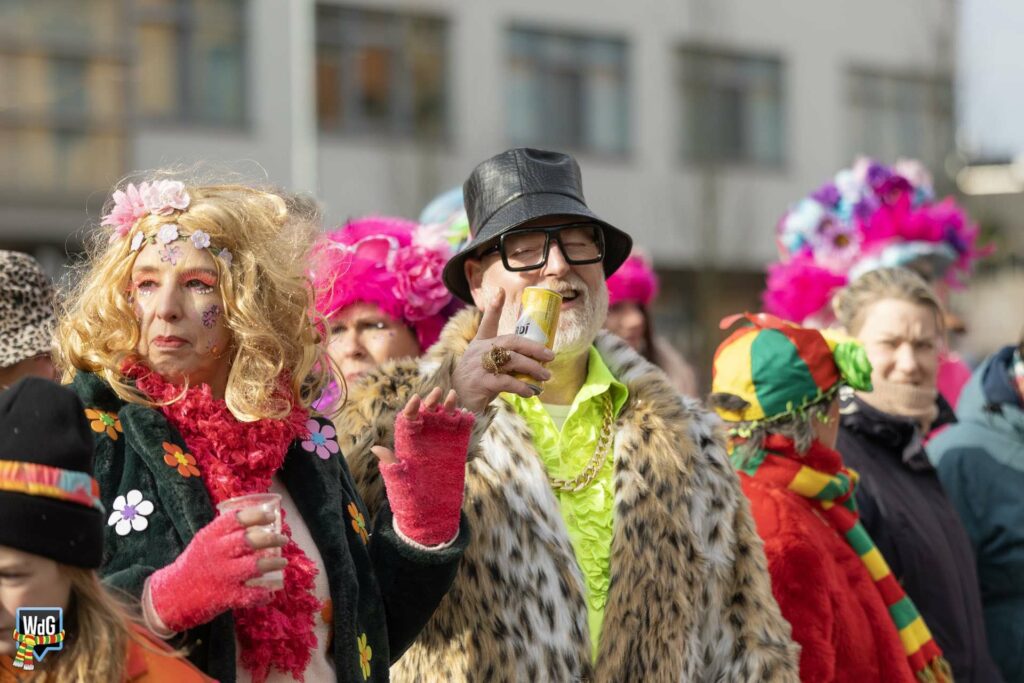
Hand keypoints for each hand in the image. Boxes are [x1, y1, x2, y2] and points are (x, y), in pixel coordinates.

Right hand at [149, 508, 288, 631]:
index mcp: (210, 536)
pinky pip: (252, 594)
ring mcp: (222, 576)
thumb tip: (257, 520)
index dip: (257, 515)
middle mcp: (217, 553)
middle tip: (283, 539)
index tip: (271, 516)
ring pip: (256, 565)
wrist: (170, 596)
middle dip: (272, 538)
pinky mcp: (226, 597)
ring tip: (283, 561)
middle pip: (251, 540)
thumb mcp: (204, 542)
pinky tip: (270, 592)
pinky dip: (264, 594)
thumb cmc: (194, 565)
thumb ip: (225, 532)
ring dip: (274, 562)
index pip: (237, 518)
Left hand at [372, 388, 474, 545]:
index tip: (415, 399)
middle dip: (431, 400)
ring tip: (453, 396)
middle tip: (438, 391)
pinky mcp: (457, 447)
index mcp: (407, 441)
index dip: (411, 407)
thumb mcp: (398, 480)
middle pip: (427, 412)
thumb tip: (376, 449)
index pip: (408, 418)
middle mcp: (424, 437)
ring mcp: (441, 440)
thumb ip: (391, 463)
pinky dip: (465, 420)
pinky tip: (467, 415)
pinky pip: (462, 429)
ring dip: (449, 405)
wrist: (431, 511)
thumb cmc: (409, 496)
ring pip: (445, 416)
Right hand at [452, 289, 555, 412]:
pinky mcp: (480, 382)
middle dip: (532, 347)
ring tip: (545, 376)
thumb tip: (536, 363)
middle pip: (510, 342)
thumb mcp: (487, 366)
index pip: (487, 322)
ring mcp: (479, 366)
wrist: (458, 403)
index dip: (494, 307)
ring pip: (511, 360)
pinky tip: (530, 391)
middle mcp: (479, 351)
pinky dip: (521, 386)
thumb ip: (505, 360)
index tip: (500, 291)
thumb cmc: (477, 382)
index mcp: (480, 344)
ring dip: (532, 368)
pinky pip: (506, 381)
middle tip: (550, 355)